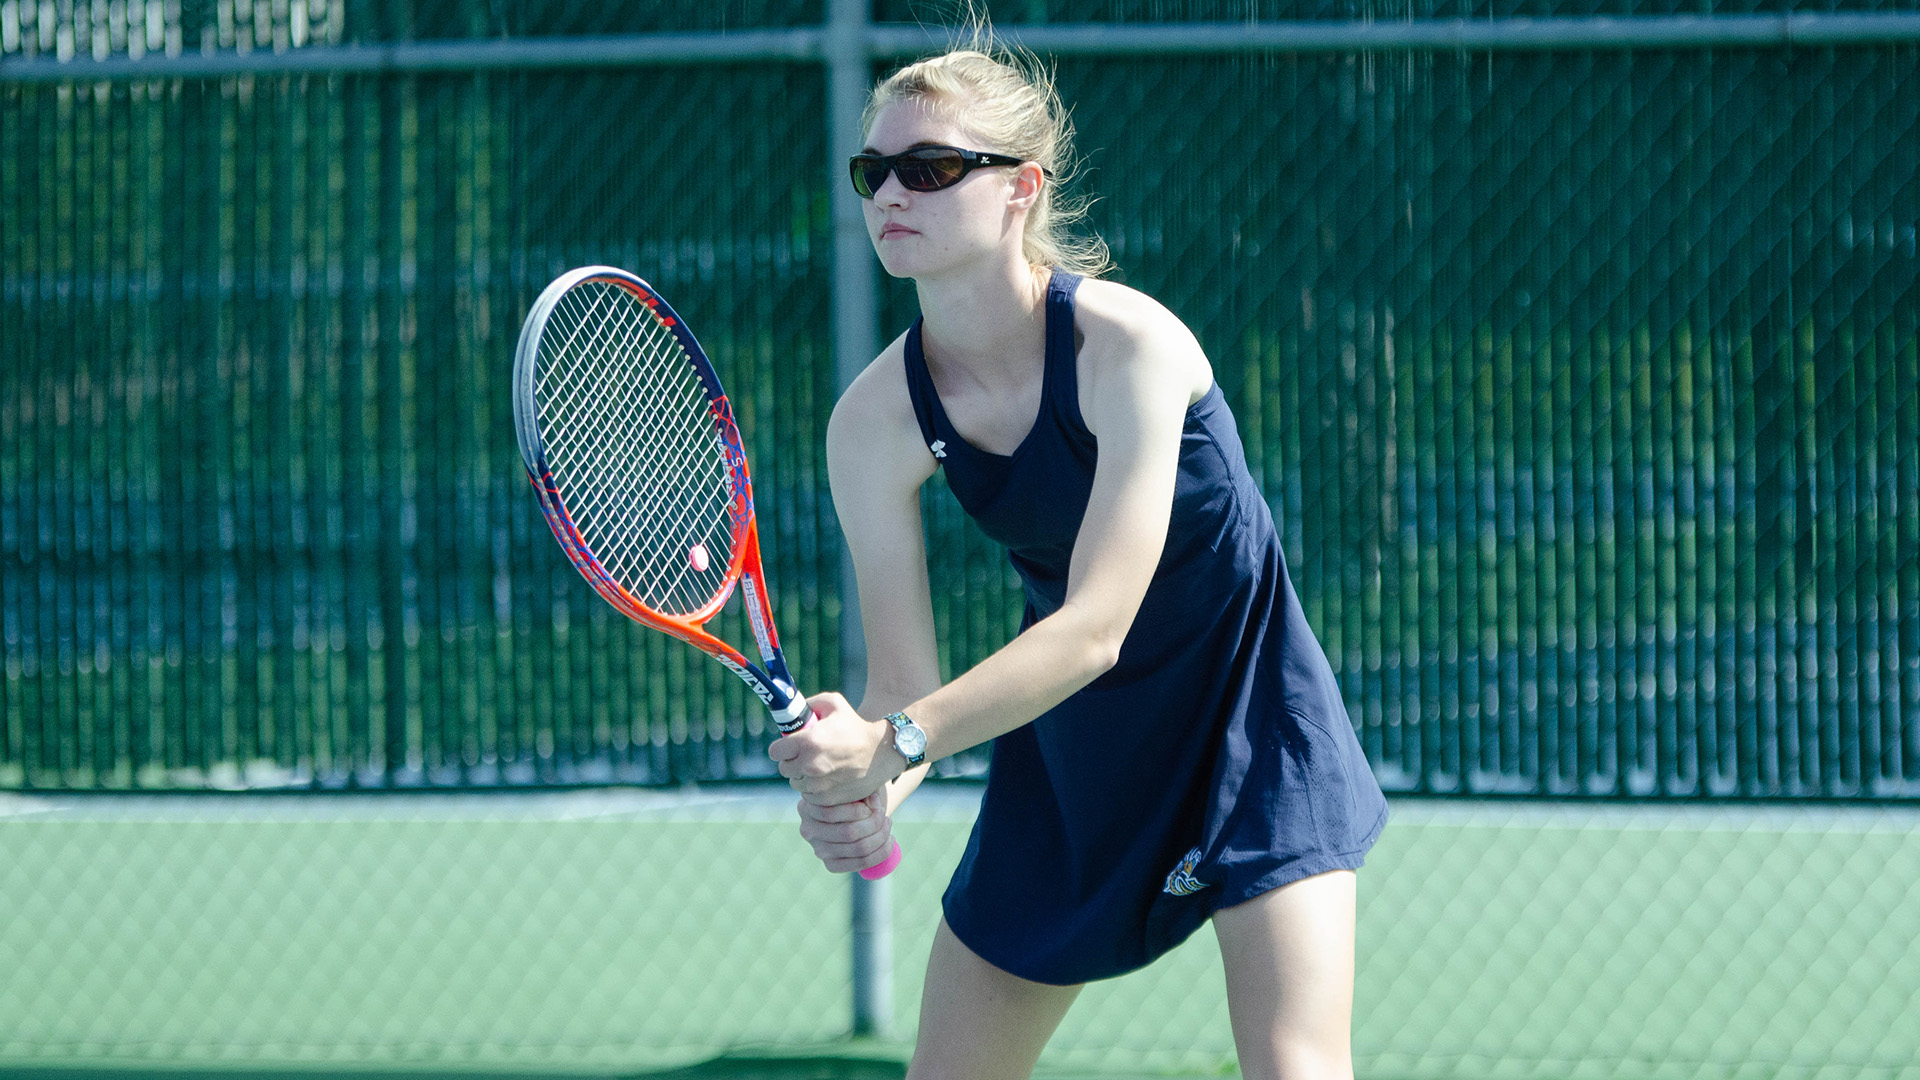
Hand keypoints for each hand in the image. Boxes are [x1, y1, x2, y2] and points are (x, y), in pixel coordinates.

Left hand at [767, 691, 903, 805]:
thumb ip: (810, 704)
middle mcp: (810, 765)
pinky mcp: (827, 799)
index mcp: (808, 742)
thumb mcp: (834, 704)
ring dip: (802, 776)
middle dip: (791, 761)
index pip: (775, 752)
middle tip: (804, 756)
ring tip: (817, 767)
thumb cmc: (856, 727)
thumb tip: (794, 712)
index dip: (781, 748)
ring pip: (796, 783)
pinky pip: (809, 796)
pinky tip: (826, 778)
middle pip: (783, 769)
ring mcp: (818, 785)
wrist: (881, 753)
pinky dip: (814, 789)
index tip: (789, 746)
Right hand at [795, 790, 895, 874]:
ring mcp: (818, 850)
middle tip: (883, 813)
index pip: (831, 813)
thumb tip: (872, 800)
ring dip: (881, 836)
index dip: (860, 809)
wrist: (851, 808)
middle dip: (874, 823)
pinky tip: (890, 840)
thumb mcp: (851, 784)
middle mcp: (808, 831)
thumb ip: (858, 786)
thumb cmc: (850, 792)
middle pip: (848, 833)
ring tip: (887, 823)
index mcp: (807, 807)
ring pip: (858, 849)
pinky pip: (861, 863)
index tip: (875, 800)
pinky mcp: (831, 864)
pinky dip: (881, 853)